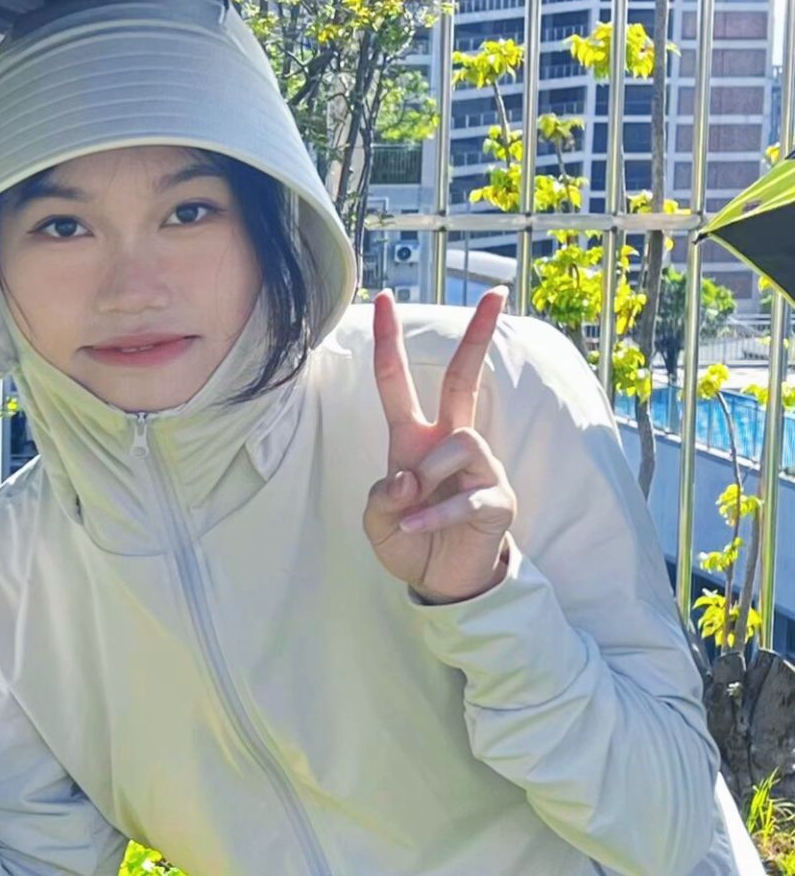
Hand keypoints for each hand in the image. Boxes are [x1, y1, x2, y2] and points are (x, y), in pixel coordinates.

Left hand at [362, 288, 517, 604]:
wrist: (442, 580)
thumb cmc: (411, 539)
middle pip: (463, 380)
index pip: (398, 383)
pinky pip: (466, 496)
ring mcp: (480, 468)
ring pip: (460, 442)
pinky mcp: (497, 499)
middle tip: (495, 295)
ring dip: (429, 475)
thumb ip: (382, 497)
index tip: (382, 298)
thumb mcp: (378, 520)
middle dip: (478, 337)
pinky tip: (415, 528)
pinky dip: (434, 515)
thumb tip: (407, 477)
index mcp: (414, 440)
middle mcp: (450, 444)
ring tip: (414, 508)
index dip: (389, 343)